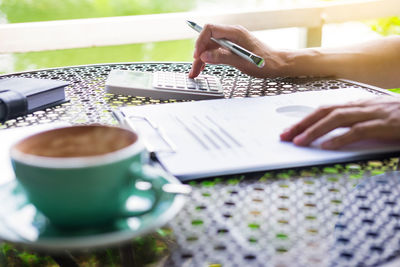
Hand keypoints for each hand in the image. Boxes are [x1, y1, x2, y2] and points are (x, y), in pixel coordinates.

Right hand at [188, 24, 286, 77]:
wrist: (277, 65)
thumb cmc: (265, 63)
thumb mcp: (242, 62)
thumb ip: (222, 58)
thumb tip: (205, 56)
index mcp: (235, 33)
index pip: (210, 30)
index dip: (200, 42)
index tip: (197, 56)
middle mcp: (232, 35)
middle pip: (208, 40)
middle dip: (199, 54)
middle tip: (194, 70)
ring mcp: (232, 41)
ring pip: (210, 47)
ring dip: (202, 59)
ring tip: (196, 72)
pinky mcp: (232, 48)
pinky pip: (216, 51)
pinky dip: (209, 59)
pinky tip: (204, 68)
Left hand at [280, 96, 399, 148]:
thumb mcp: (374, 116)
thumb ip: (354, 122)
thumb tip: (330, 133)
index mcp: (357, 104)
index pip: (324, 109)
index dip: (304, 119)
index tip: (288, 130)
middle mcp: (362, 105)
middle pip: (324, 112)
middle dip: (302, 124)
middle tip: (284, 136)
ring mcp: (373, 113)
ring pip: (337, 119)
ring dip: (315, 131)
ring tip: (299, 142)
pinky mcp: (385, 124)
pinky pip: (358, 131)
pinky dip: (340, 139)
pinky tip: (327, 147)